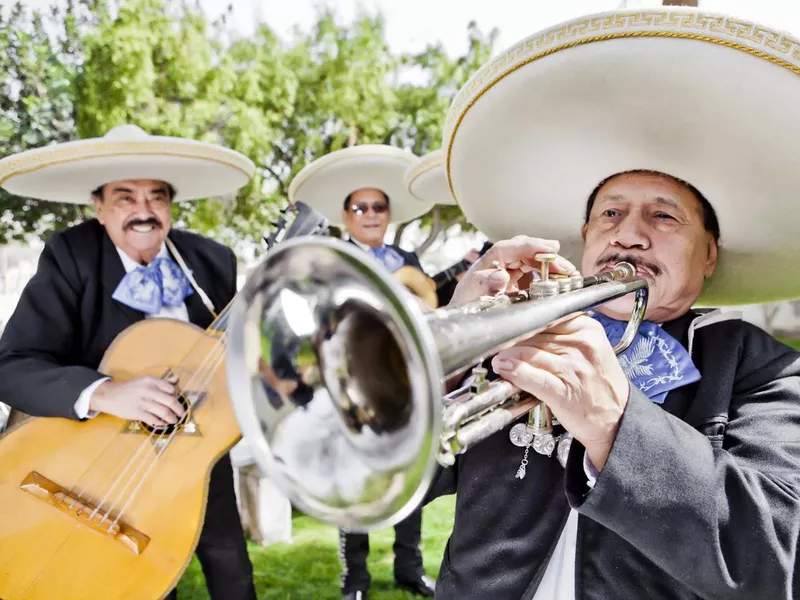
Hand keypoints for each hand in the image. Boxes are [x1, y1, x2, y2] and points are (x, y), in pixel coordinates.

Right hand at [90, 375, 184, 427]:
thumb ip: (162, 382)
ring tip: (174, 420)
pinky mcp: (137, 413)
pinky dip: (161, 423)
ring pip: (164, 412)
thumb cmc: (130, 388)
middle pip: (170, 401)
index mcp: (151, 381)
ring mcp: (142, 402)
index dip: (177, 396)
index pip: (171, 388)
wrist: (109, 395)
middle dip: (179, 409)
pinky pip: (154, 419)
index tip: (178, 401)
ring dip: (172, 418)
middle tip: (182, 414)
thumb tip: (177, 380)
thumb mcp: (145, 381)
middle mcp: (148, 390)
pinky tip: (163, 424)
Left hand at [448, 235, 575, 305]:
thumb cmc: (463, 312)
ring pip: (531, 260)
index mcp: (486, 264)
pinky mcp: (514, 282)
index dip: (531, 246)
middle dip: (546, 255)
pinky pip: (532, 272)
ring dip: (549, 264)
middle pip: (524, 251)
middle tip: (565, 265)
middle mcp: (497, 264)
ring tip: (567, 273)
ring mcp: (506, 272)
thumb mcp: (472, 300)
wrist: (459, 327)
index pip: (510, 248)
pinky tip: (558, 279)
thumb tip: (501, 275)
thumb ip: (485, 286)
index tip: (550, 248)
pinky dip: (547, 274)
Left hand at [491, 314, 628, 469]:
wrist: (618, 420)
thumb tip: (523, 327)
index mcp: (588, 330)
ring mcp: (573, 368)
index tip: (508, 325)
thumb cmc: (599, 384)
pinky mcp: (563, 391)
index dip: (523, 321)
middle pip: (534, 334)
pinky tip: (503, 368)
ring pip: (529, 353)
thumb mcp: (589, 349)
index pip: (546, 316)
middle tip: (496, 343)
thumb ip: (560, 335)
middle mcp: (581, 346)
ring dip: (507, 355)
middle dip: (512, 339)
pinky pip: (532, 377)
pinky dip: (514, 372)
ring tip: (497, 357)